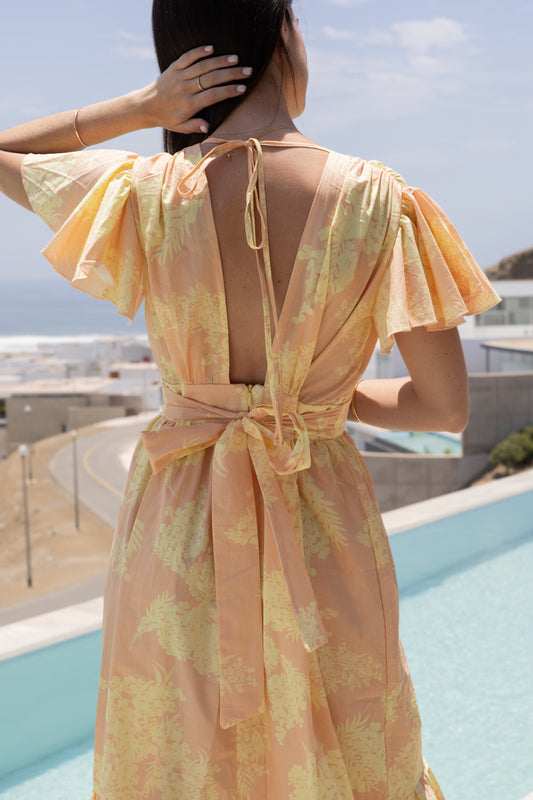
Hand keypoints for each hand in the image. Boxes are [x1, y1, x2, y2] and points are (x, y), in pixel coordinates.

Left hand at [137, 45, 251, 133]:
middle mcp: (185, 88)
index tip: (243, 88)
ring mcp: (179, 76)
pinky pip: (187, 57)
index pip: (213, 95)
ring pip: (202, 66)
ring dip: (220, 61)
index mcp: (189, 104)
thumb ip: (194, 126)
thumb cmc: (167, 118)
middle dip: (231, 74)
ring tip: (236, 59)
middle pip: (212, 78)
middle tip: (247, 71)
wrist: (146, 106)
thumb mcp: (180, 127)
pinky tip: (212, 48)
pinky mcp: (173, 67)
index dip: (229, 91)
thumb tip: (208, 127)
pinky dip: (199, 51)